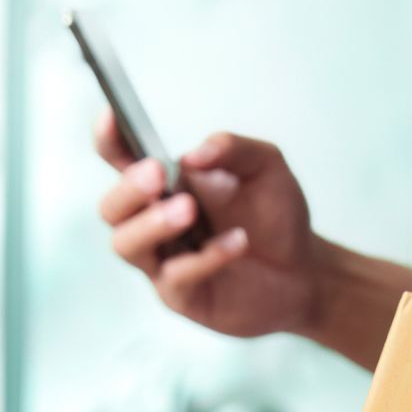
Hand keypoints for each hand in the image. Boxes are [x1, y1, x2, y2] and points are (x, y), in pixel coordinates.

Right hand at [93, 110, 322, 337]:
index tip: (110, 116)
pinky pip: (176, 276)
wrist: (303, 272)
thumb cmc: (275, 217)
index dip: (108, 139)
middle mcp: (155, 221)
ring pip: (126, 244)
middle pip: (112, 207)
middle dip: (128, 189)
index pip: (121, 159)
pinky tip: (238, 242)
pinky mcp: (182, 295)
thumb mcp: (266, 167)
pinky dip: (205, 257)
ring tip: (189, 210)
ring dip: (152, 224)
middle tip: (157, 175)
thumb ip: (233, 149)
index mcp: (166, 184)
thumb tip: (193, 156)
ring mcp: (164, 260)